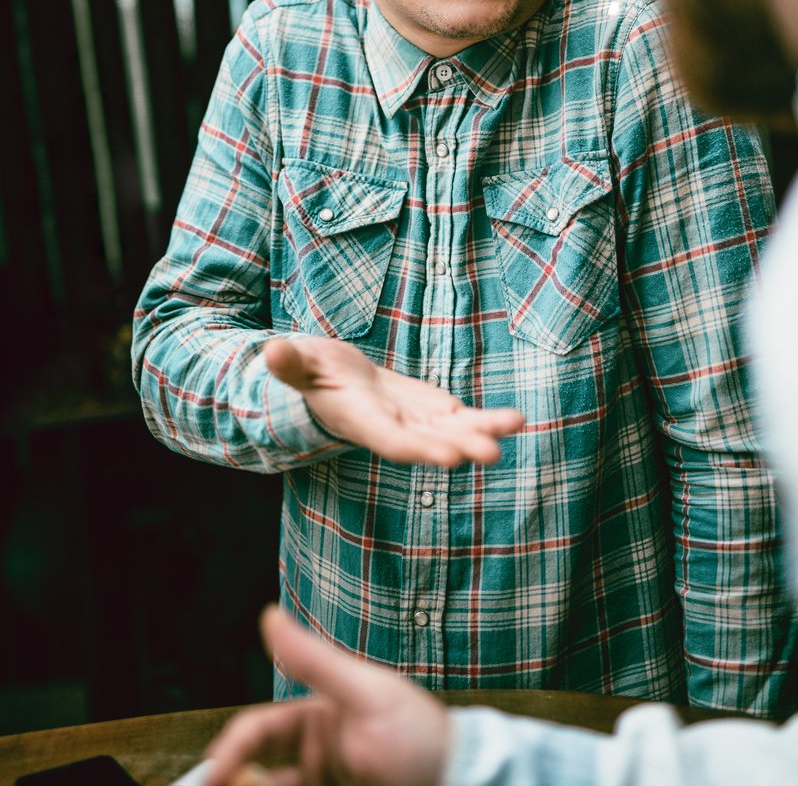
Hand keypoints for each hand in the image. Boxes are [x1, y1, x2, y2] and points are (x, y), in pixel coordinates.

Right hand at [206, 605, 449, 785]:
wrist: (464, 780)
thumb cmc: (419, 735)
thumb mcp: (367, 695)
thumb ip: (315, 662)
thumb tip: (269, 615)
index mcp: (314, 721)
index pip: (256, 734)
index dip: (229, 754)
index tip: (213, 777)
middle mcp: (311, 756)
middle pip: (255, 771)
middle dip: (233, 780)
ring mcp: (323, 782)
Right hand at [265, 335, 523, 466]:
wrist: (333, 383)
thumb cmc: (311, 371)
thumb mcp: (299, 363)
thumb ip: (290, 363)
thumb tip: (271, 351)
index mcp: (361, 421)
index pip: (390, 439)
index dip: (417, 447)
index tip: (445, 456)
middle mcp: (393, 428)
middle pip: (429, 442)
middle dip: (459, 447)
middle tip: (490, 454)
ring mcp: (416, 422)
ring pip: (454, 431)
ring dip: (484, 431)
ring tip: (514, 424)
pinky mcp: (432, 411)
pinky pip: (464, 419)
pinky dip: (488, 420)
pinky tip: (516, 420)